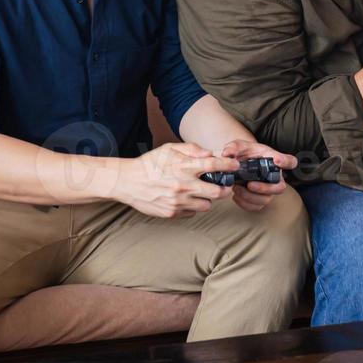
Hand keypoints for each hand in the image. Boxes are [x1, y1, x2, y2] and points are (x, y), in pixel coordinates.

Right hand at [113, 142, 234, 217]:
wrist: (128, 182)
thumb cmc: (149, 164)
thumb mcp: (168, 149)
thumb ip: (191, 149)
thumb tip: (209, 153)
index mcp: (183, 167)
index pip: (213, 166)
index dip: (228, 166)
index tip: (235, 166)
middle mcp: (183, 185)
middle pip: (217, 192)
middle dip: (225, 189)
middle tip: (225, 186)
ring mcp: (178, 202)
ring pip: (206, 205)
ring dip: (208, 199)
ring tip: (202, 192)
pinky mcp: (172, 213)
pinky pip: (191, 213)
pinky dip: (192, 206)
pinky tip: (186, 199)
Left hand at [219, 139, 297, 212]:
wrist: (238, 164)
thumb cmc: (245, 154)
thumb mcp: (240, 146)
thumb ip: (234, 147)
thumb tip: (228, 153)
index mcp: (273, 160)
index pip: (290, 161)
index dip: (286, 162)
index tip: (277, 160)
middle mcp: (274, 177)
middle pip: (280, 187)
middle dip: (264, 188)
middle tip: (250, 184)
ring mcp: (268, 189)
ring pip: (267, 199)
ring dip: (250, 197)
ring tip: (236, 189)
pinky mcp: (260, 199)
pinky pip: (257, 207)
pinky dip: (245, 204)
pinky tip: (236, 196)